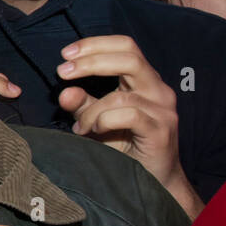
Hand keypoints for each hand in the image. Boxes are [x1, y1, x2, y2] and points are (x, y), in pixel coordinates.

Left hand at [56, 35, 201, 217]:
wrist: (150, 180)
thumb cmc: (123, 146)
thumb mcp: (96, 121)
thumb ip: (82, 104)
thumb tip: (64, 91)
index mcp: (143, 80)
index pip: (125, 46)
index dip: (95, 44)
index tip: (66, 53)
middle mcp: (157, 89)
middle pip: (130, 57)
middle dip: (91, 61)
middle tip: (62, 72)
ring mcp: (162, 109)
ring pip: (120, 95)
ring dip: (90, 110)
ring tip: (79, 126)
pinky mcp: (161, 130)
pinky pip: (128, 116)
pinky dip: (103, 121)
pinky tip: (93, 132)